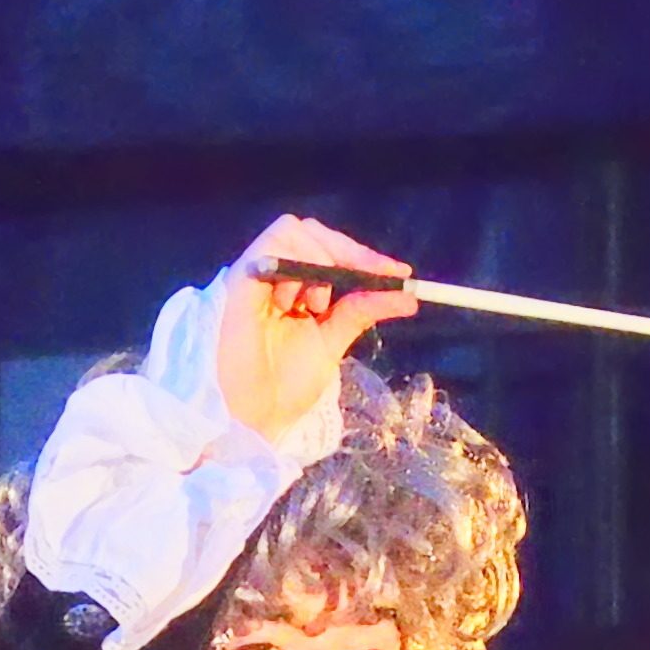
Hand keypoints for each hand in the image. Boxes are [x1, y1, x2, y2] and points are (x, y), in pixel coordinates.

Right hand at [212, 217, 414, 445]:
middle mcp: (275, 278)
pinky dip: (297, 262)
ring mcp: (257, 277)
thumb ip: (362, 312)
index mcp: (294, 291)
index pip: (330, 253)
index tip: (399, 273)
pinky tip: (298, 301)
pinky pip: (271, 245)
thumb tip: (408, 297)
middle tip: (372, 277)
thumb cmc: (283, 388)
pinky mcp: (241, 280)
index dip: (364, 257)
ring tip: (316, 306)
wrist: (250, 418)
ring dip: (319, 260)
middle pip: (312, 233)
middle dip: (348, 251)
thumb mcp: (332, 343)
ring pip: (292, 231)